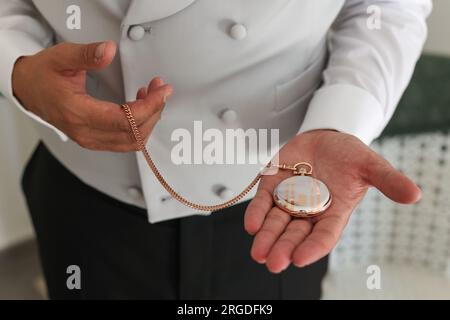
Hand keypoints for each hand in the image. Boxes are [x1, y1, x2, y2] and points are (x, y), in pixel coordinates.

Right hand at [12, 41, 172, 151]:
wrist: (28, 88)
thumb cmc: (43, 75)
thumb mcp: (62, 57)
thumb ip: (87, 55)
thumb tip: (108, 51)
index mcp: (78, 113)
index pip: (125, 120)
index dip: (149, 107)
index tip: (161, 91)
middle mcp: (86, 132)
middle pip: (134, 134)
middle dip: (154, 112)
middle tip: (160, 90)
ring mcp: (90, 139)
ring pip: (132, 141)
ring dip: (149, 120)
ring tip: (152, 96)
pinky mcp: (95, 139)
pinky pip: (125, 140)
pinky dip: (139, 126)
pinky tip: (140, 106)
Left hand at [244, 130, 420, 272]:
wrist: (325, 137)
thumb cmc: (349, 155)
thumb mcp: (369, 165)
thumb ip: (387, 180)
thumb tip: (414, 195)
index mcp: (334, 213)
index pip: (323, 236)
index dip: (313, 248)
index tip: (300, 259)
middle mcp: (309, 212)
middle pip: (295, 234)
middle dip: (284, 248)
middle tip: (274, 262)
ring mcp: (289, 199)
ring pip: (276, 223)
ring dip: (267, 237)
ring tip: (258, 252)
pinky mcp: (273, 185)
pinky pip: (264, 202)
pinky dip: (257, 213)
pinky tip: (251, 225)